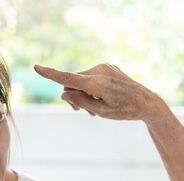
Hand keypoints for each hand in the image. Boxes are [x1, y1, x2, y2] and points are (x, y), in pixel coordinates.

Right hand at [33, 64, 167, 124]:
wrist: (147, 102)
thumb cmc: (125, 111)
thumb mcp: (101, 112)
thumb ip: (81, 102)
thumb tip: (63, 93)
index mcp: (97, 83)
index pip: (68, 78)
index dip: (50, 74)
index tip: (36, 67)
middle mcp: (99, 70)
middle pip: (72, 81)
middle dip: (72, 96)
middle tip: (81, 112)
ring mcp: (104, 67)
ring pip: (80, 79)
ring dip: (82, 93)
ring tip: (93, 109)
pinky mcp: (108, 67)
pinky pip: (90, 76)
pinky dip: (90, 87)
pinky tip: (99, 98)